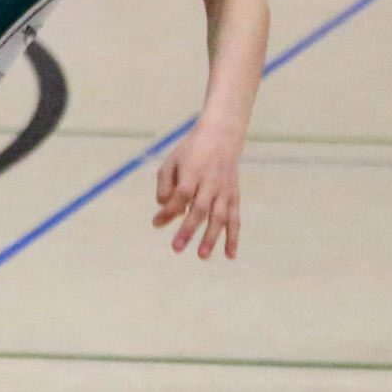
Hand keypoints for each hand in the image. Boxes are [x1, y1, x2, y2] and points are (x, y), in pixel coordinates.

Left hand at [151, 127, 243, 258]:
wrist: (222, 136)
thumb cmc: (190, 151)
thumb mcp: (171, 161)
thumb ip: (165, 186)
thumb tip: (168, 212)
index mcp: (193, 172)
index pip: (181, 195)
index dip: (169, 210)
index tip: (156, 223)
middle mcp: (211, 182)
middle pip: (200, 209)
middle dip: (188, 230)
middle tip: (176, 248)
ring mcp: (225, 190)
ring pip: (220, 217)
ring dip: (212, 237)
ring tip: (202, 256)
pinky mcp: (234, 196)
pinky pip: (235, 219)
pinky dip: (234, 237)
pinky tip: (230, 255)